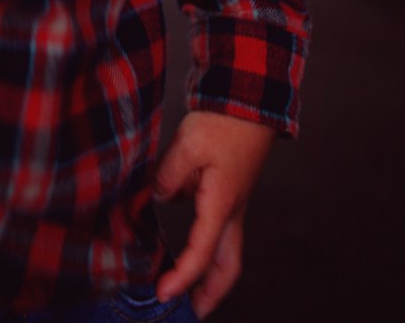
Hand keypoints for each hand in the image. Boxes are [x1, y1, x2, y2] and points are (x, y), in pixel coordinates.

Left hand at [153, 110, 274, 317]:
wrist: (247, 102)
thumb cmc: (222, 124)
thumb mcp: (187, 146)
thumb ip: (168, 176)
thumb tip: (156, 197)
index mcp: (222, 204)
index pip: (201, 253)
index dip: (182, 277)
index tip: (162, 293)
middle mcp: (230, 211)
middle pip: (226, 265)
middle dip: (212, 293)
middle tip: (194, 311)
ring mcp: (231, 202)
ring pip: (223, 249)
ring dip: (206, 270)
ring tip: (181, 283)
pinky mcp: (226, 190)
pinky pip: (214, 226)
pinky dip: (201, 241)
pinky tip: (177, 238)